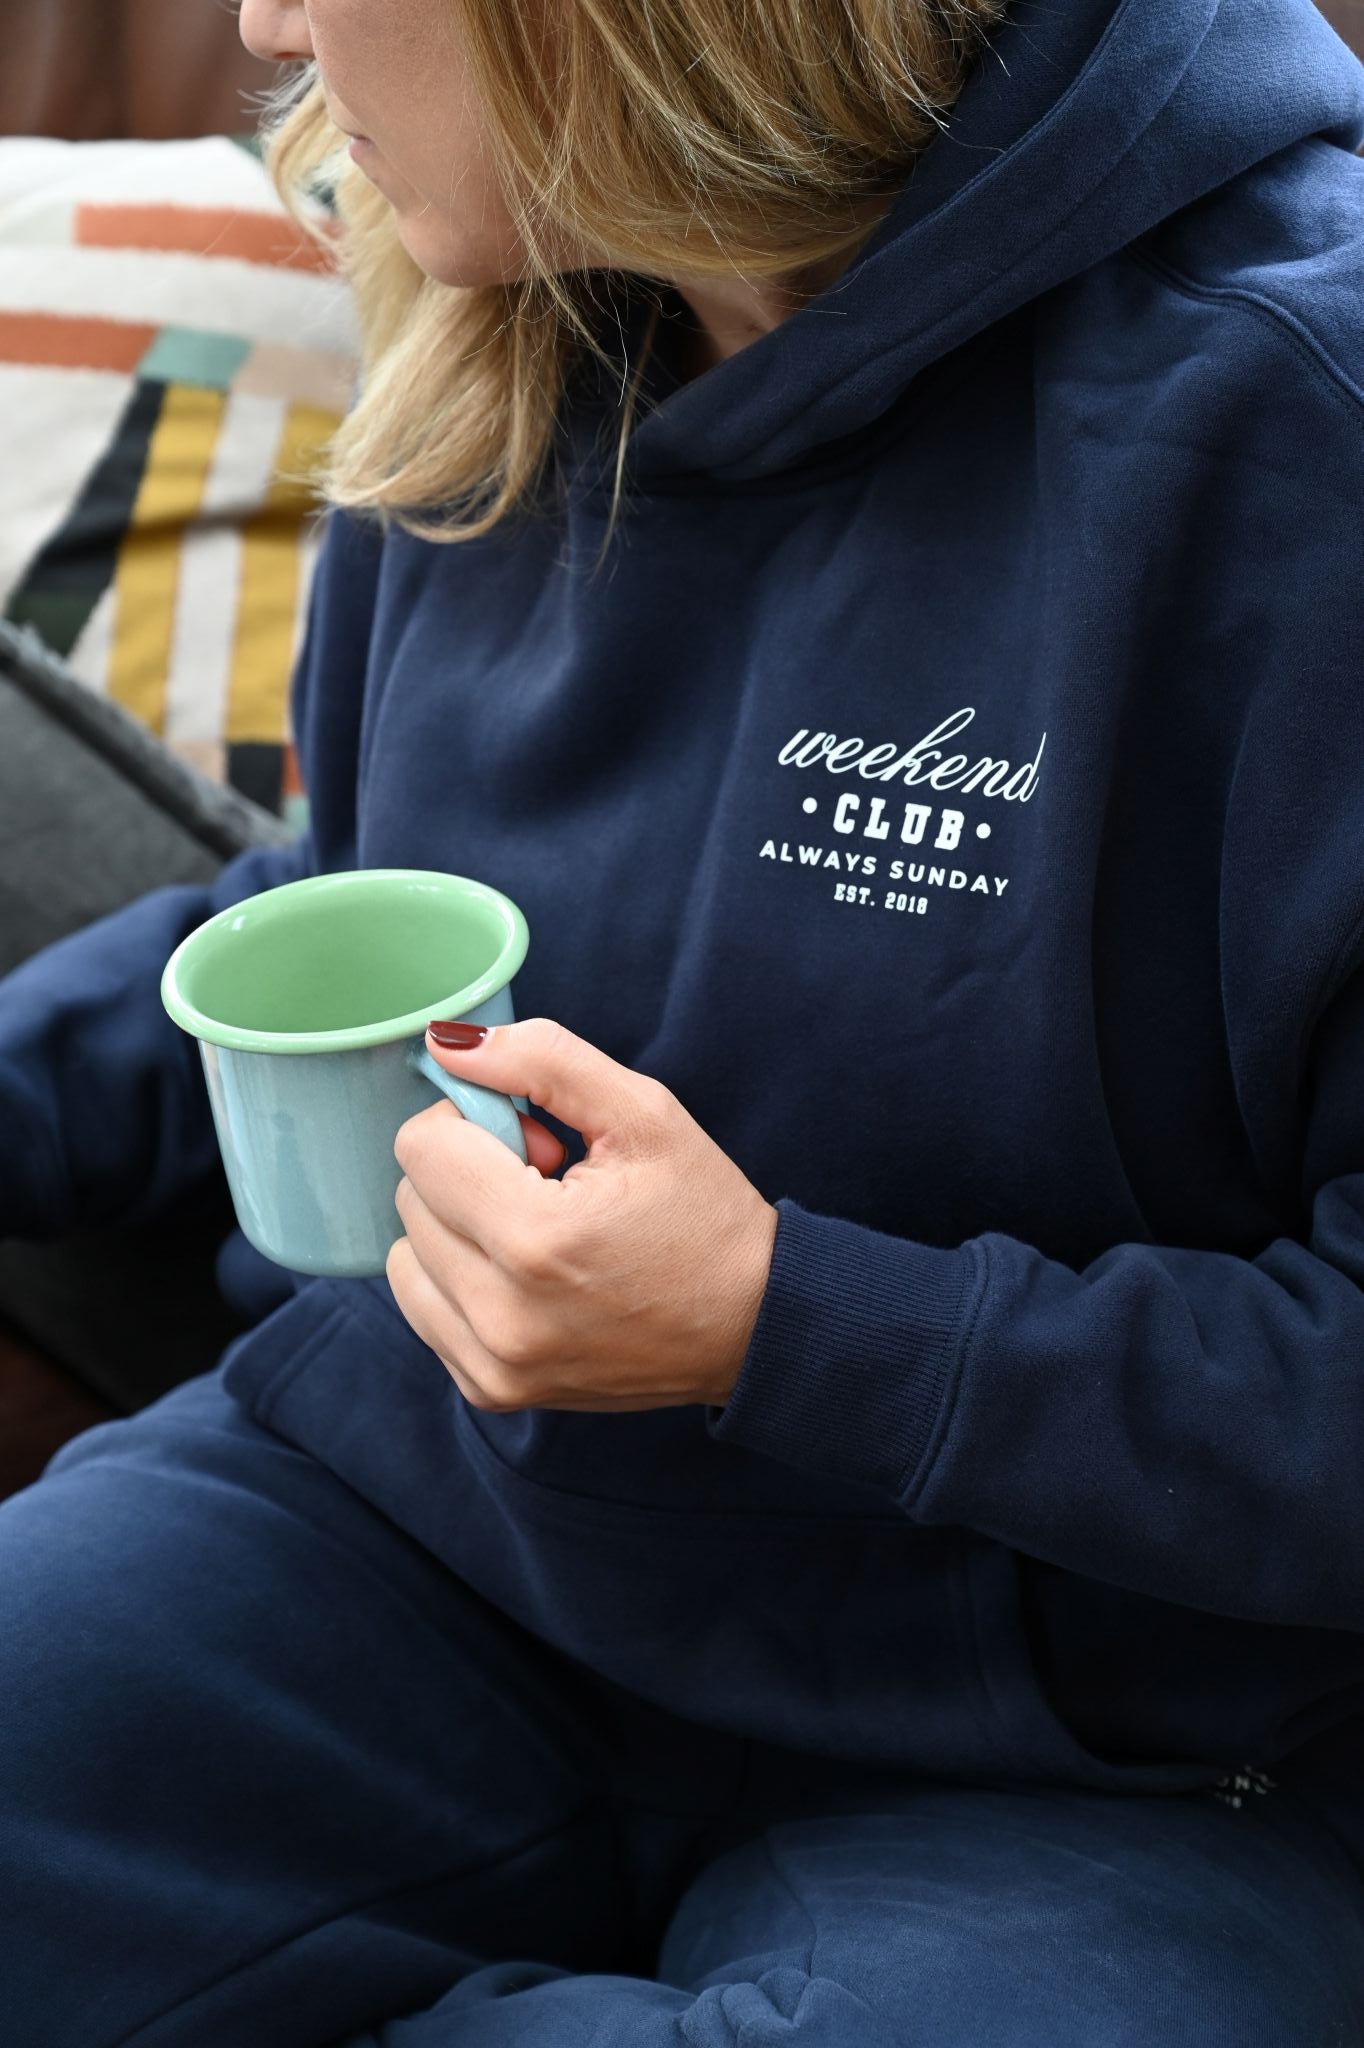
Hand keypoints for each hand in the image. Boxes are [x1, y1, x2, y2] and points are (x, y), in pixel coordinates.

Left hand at [387, 1018, 778, 1411]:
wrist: (751, 1327)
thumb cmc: (703, 1217)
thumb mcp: (644, 1112)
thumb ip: (542, 1061)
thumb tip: (446, 1045)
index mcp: (537, 1239)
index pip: (422, 1147)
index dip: (477, 1123)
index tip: (540, 1143)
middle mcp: (502, 1315)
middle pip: (410, 1198)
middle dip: (469, 1174)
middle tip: (550, 1185)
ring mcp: (493, 1365)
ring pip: (405, 1256)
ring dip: (456, 1229)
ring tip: (537, 1235)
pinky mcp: (491, 1391)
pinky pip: (424, 1308)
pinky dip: (459, 1279)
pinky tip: (526, 1277)